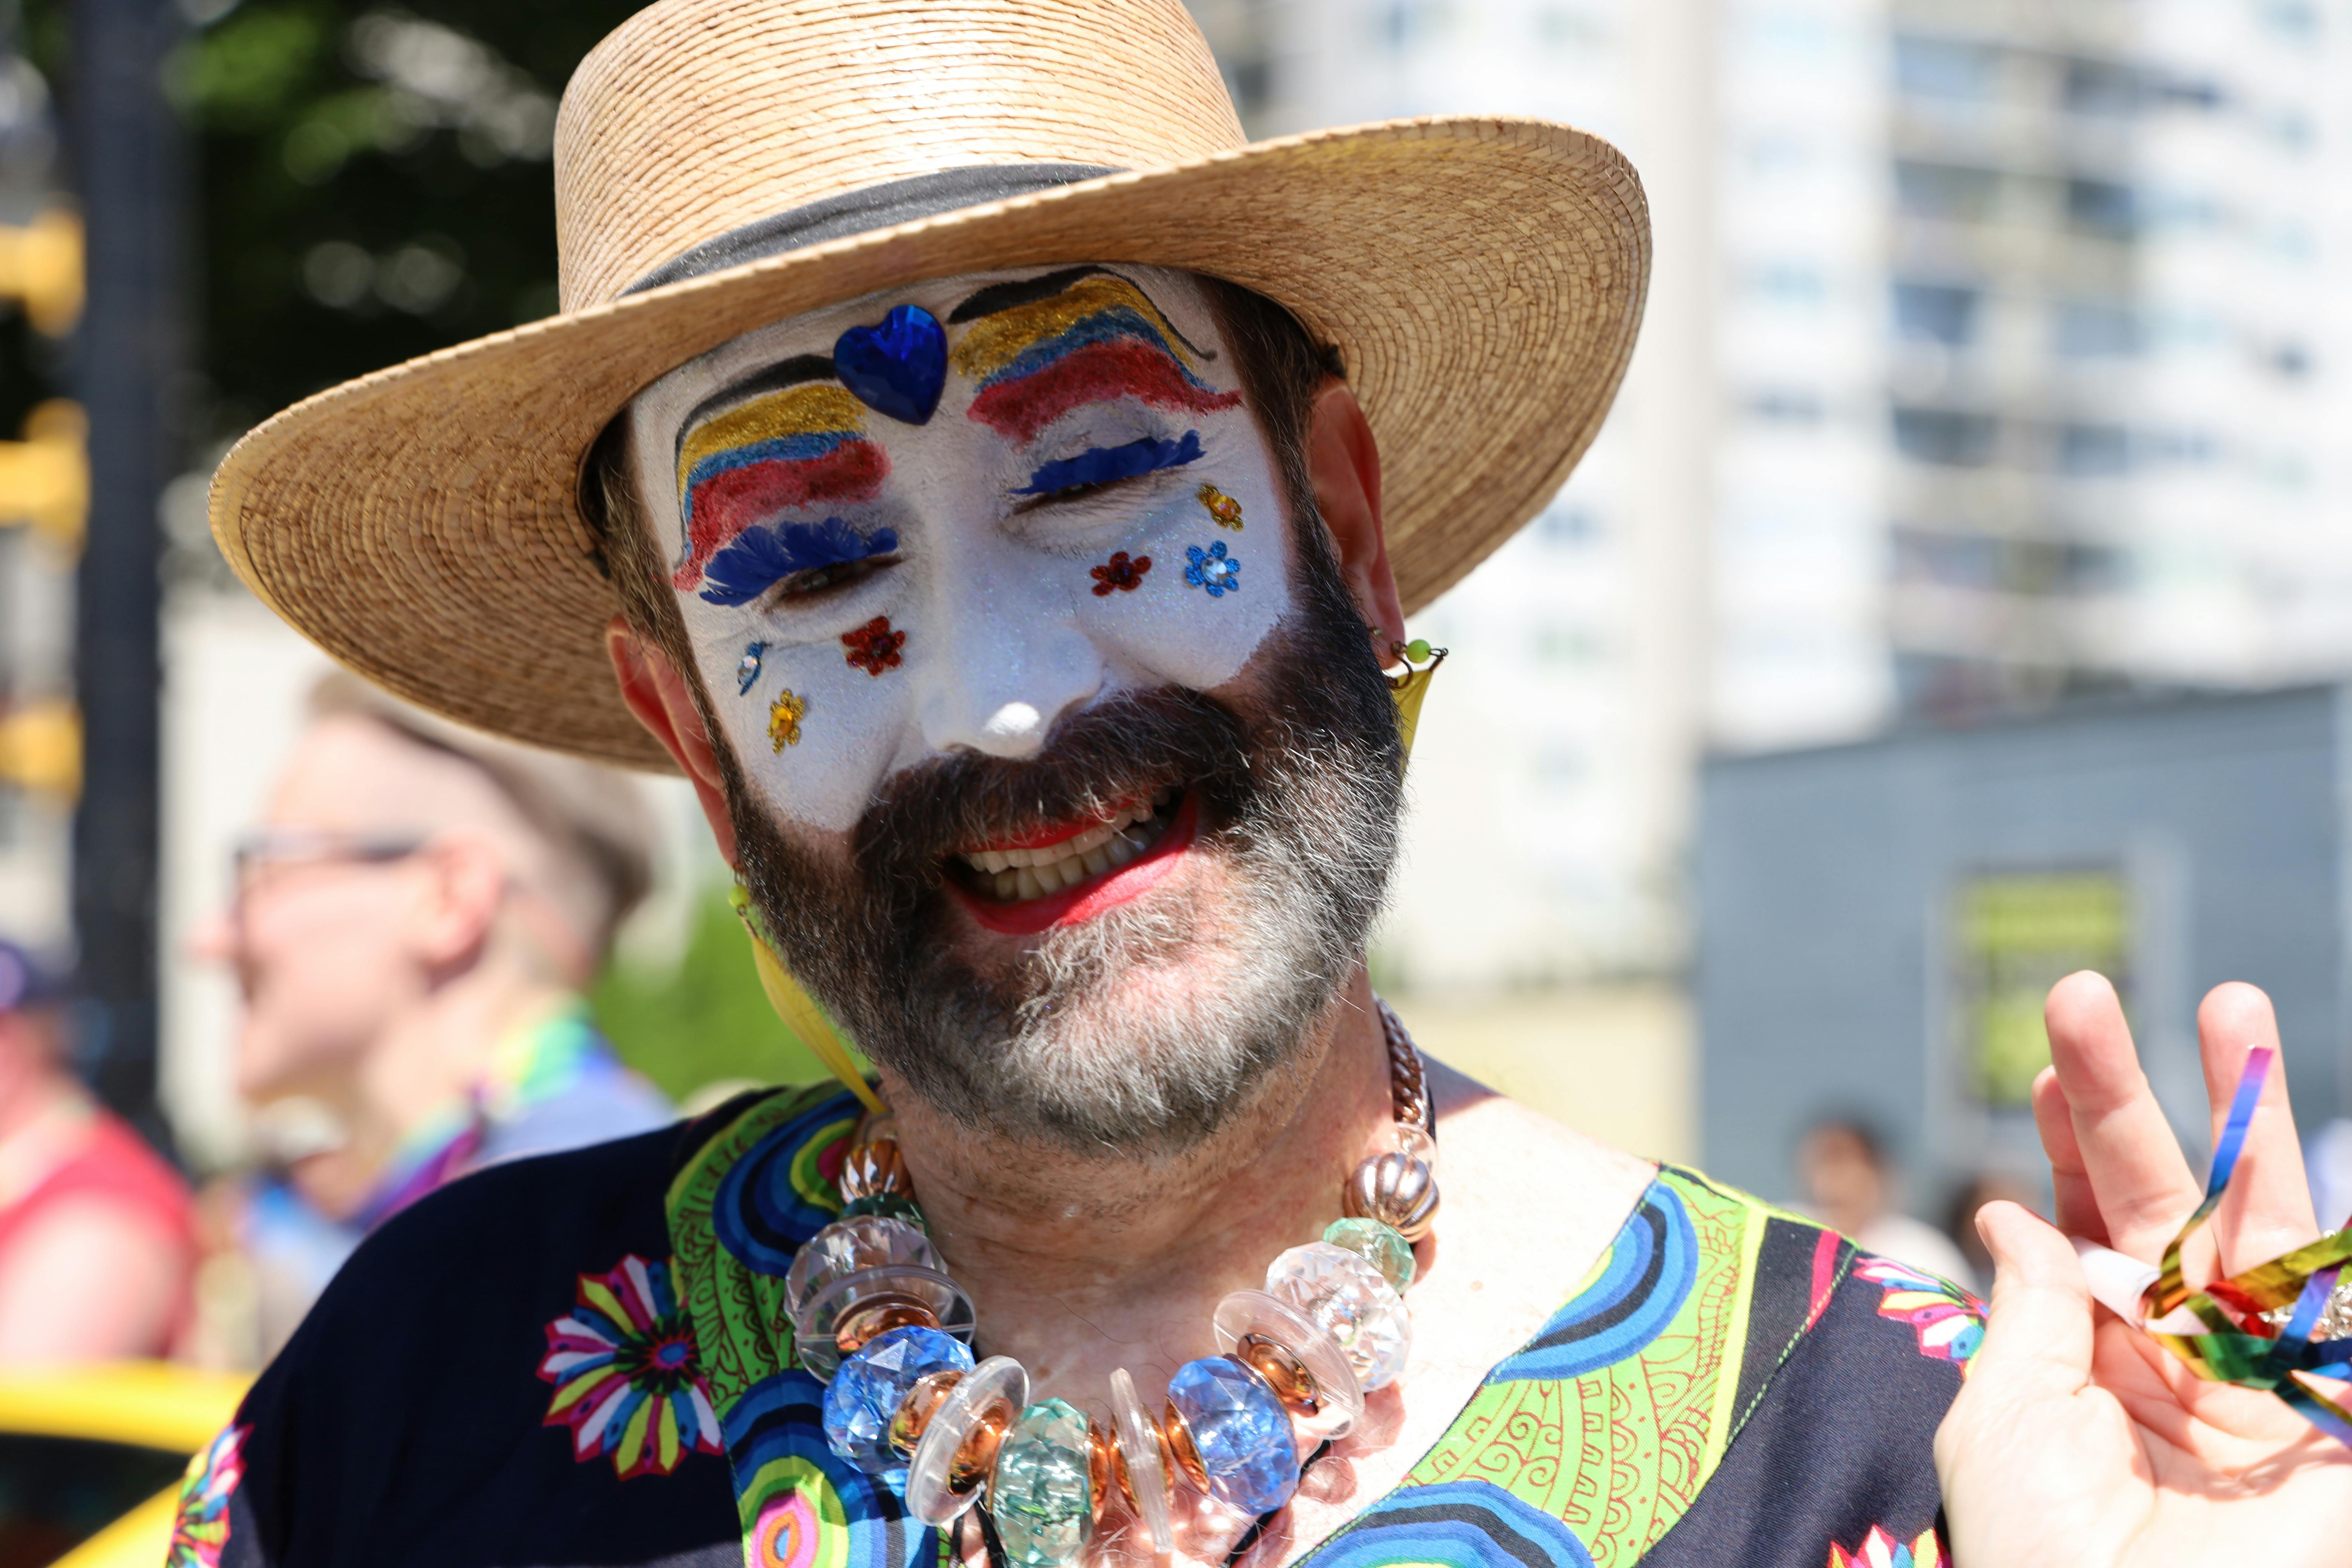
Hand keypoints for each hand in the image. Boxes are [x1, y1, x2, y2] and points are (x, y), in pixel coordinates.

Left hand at [1934, 973, 2351, 1565]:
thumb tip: (2010, 1211)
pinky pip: (2345, 1297)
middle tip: (2083, 993)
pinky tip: (2317, 1136)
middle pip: (2165, 1202)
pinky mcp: (2341, 1411)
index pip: (2087, 1229)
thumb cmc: (2051, 1564)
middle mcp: (2187, 1362)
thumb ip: (2027, 1317)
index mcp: (2100, 1368)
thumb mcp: (2006, 1426)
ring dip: (2248, 1115)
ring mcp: (2274, 1382)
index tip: (2049, 1065)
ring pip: (2264, 1222)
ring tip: (2231, 1002)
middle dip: (2134, 1098)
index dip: (2071, 1145)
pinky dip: (2343, 1221)